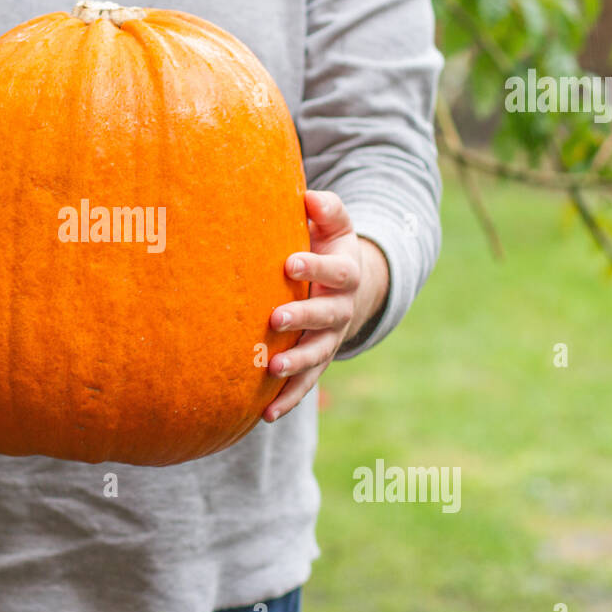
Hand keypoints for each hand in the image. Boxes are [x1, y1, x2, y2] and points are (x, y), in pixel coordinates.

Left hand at [264, 191, 389, 421]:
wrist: (345, 286)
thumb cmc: (326, 245)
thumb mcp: (333, 224)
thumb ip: (326, 209)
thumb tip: (309, 197)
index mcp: (346, 273)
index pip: (336, 271)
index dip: (314, 267)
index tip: (289, 263)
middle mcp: (342, 309)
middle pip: (327, 316)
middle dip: (302, 317)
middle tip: (275, 319)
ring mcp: (330, 338)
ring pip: (317, 354)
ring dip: (296, 363)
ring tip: (270, 369)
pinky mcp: (317, 362)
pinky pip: (306, 384)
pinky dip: (288, 399)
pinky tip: (265, 414)